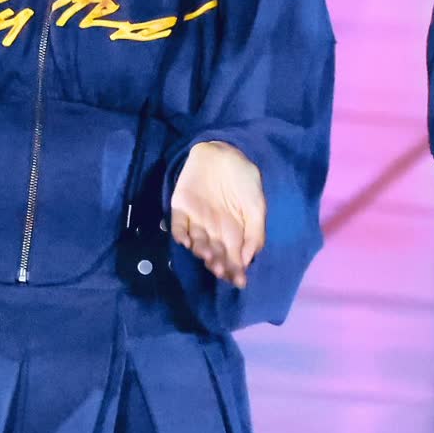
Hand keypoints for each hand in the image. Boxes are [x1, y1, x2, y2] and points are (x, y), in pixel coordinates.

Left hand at [170, 141, 265, 288]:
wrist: (223, 151)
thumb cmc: (243, 179)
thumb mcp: (257, 206)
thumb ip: (255, 233)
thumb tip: (248, 260)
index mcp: (233, 231)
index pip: (233, 257)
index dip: (235, 270)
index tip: (239, 281)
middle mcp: (213, 230)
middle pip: (214, 253)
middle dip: (218, 264)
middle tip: (221, 270)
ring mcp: (195, 219)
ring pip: (197, 242)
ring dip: (201, 252)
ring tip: (208, 256)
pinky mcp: (180, 208)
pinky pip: (177, 225)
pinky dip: (179, 234)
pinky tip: (186, 241)